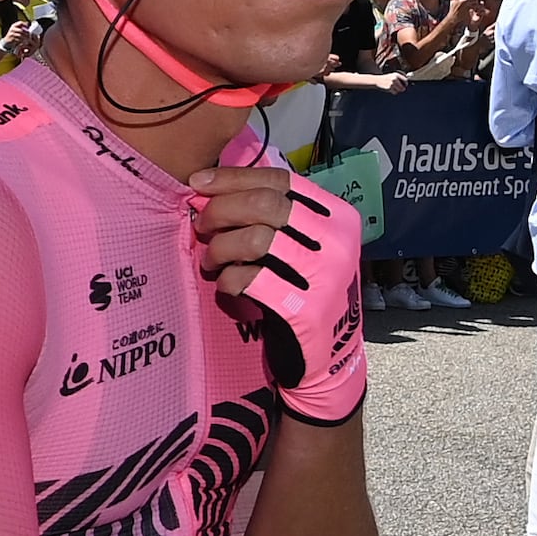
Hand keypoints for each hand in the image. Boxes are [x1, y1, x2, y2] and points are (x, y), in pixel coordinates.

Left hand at [205, 171, 367, 421]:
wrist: (330, 357)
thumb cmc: (307, 293)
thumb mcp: (305, 247)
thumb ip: (275, 218)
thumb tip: (215, 190)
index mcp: (337, 217)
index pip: (281, 180)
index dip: (234, 178)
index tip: (198, 183)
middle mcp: (336, 241)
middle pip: (265, 205)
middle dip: (222, 210)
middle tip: (201, 225)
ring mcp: (323, 274)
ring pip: (255, 239)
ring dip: (221, 247)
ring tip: (211, 260)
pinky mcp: (303, 308)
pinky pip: (249, 279)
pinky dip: (228, 280)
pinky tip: (227, 285)